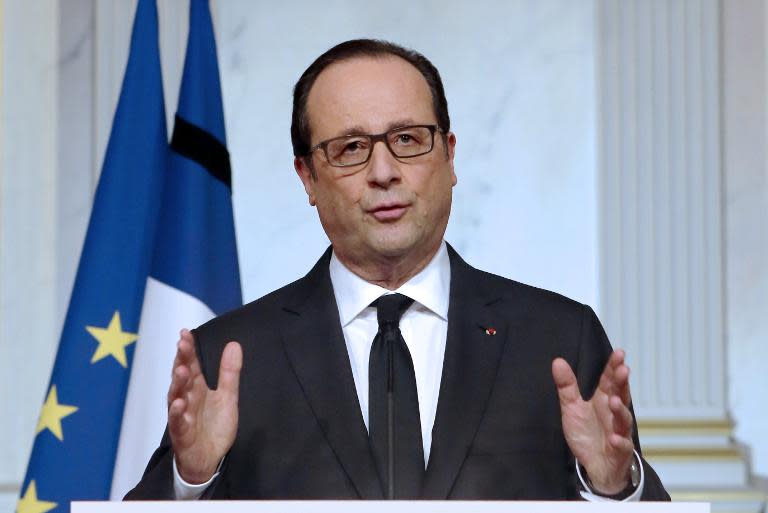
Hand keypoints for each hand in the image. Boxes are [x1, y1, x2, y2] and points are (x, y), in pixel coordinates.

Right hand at [167, 329, 242, 483]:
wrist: (209, 458)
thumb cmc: (214, 426)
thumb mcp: (227, 396)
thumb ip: (229, 372)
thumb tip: (233, 344)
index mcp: (197, 388)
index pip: (191, 365)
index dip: (188, 349)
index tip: (185, 333)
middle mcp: (187, 399)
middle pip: (183, 377)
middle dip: (182, 360)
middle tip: (182, 343)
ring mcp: (183, 416)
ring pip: (177, 397)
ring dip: (178, 383)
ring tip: (181, 370)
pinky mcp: (183, 434)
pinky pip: (178, 422)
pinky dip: (177, 413)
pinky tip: (178, 403)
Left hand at [552, 349, 634, 493]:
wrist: (595, 464)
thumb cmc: (587, 432)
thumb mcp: (572, 407)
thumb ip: (567, 385)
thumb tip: (558, 361)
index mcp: (603, 400)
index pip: (610, 381)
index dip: (614, 367)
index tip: (619, 353)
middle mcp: (613, 414)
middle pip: (621, 395)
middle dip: (622, 383)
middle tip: (623, 370)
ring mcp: (619, 432)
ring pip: (624, 419)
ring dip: (620, 410)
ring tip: (614, 401)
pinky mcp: (619, 451)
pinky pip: (622, 446)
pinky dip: (620, 442)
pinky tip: (615, 438)